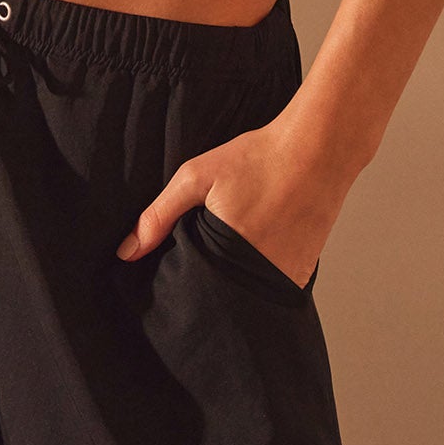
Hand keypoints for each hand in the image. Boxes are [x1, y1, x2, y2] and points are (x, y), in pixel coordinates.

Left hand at [113, 114, 354, 289]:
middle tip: (209, 246)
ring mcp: (284, 280)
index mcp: (227, 255)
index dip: (181, 276)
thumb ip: (159, 215)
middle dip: (207, 280)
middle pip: (219, 293)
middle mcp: (259, 276)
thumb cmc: (257, 159)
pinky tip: (258, 244)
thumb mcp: (196, 177)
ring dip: (233, 278)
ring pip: (245, 293)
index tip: (175, 263)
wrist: (317, 150)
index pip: (192, 287)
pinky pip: (269, 287)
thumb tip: (126, 252)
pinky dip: (258, 274)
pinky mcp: (302, 277)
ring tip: (235, 244)